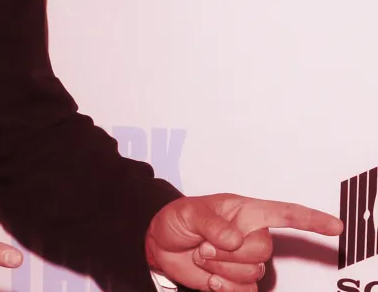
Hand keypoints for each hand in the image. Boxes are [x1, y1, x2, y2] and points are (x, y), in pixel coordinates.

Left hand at [146, 193, 343, 291]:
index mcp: (247, 212)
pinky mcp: (238, 281)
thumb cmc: (179, 220)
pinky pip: (244, 290)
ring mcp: (247, 261)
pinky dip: (223, 286)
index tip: (335, 226)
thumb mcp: (189, 212)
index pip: (285, 214)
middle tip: (204, 246)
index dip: (312, 220)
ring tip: (203, 256)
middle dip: (229, 252)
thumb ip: (212, 223)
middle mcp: (252, 236)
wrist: (161, 246)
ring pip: (252, 272)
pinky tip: (210, 277)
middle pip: (263, 250)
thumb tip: (234, 239)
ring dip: (221, 268)